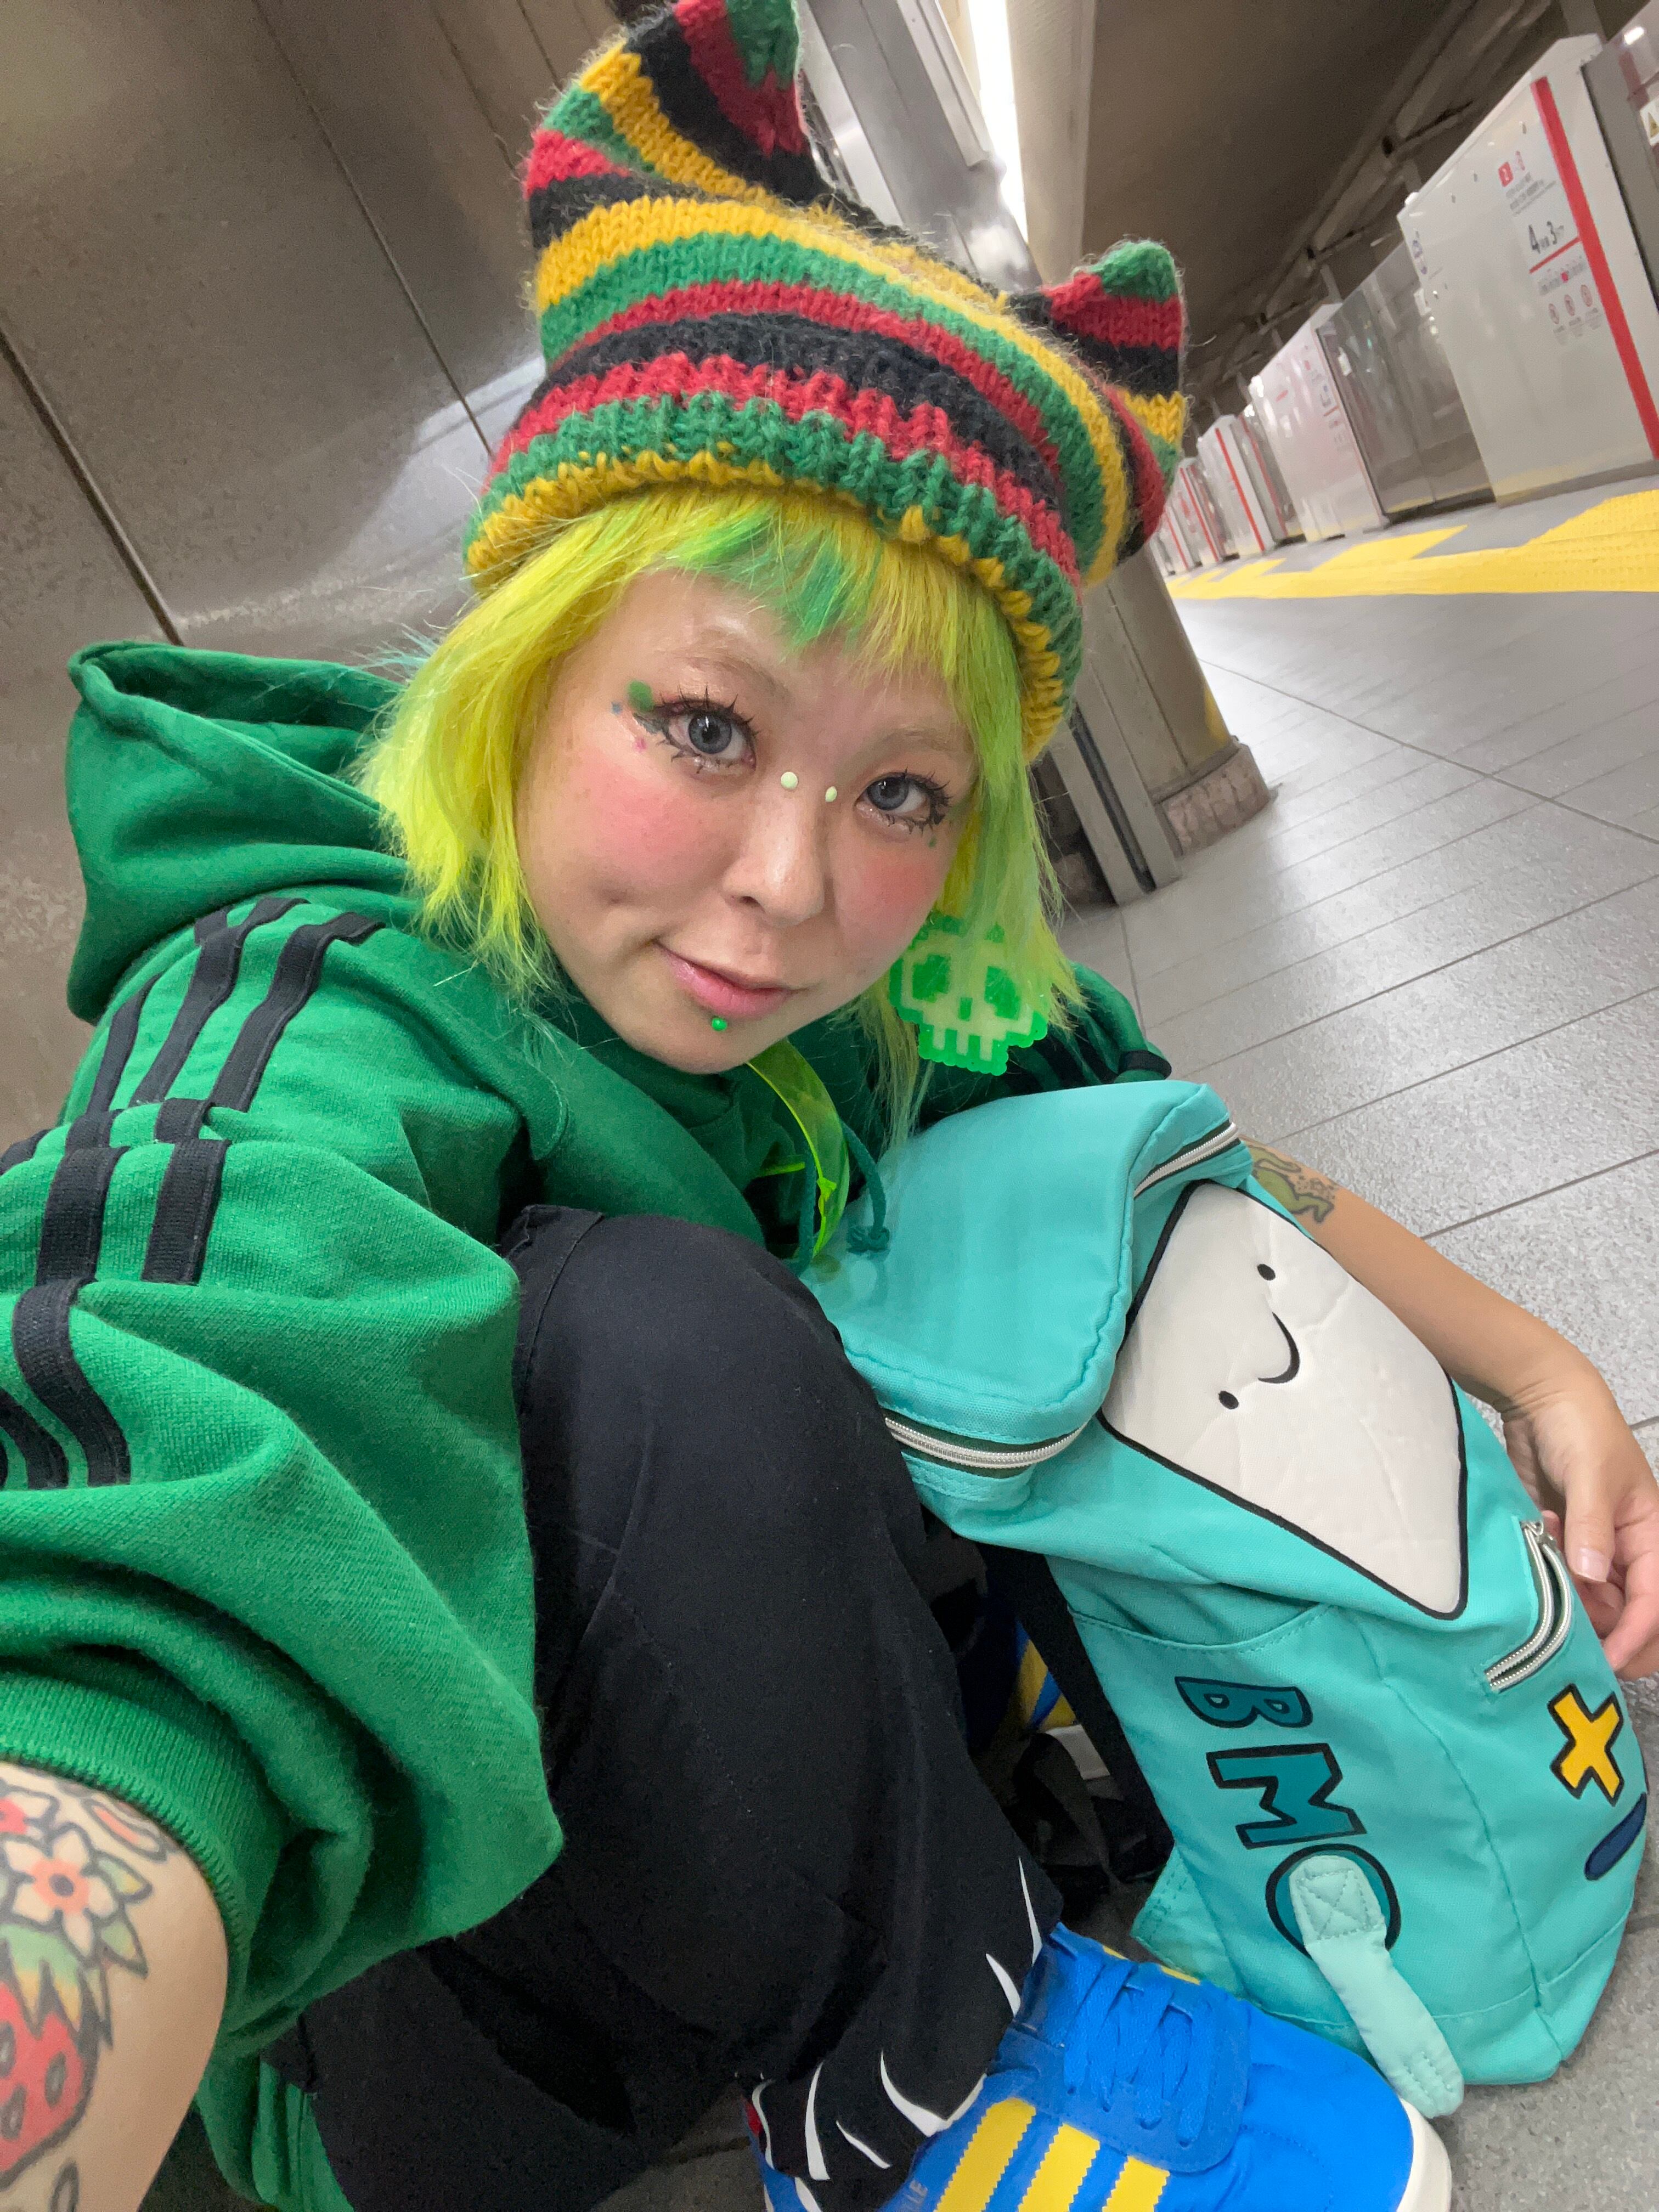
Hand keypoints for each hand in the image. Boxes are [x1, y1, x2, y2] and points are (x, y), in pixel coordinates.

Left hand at [1500, 1362, 1658, 1678]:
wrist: (1541, 1399)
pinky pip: (1560, 1583)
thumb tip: (1591, 1576)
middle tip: (1565, 1626)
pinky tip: (1538, 1538)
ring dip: (1569, 1600)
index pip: (1653, 1603)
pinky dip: (1549, 1578)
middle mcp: (1627, 1552)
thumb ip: (1591, 1527)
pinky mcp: (1561, 1545)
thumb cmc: (1581, 1430)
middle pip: (1626, 1615)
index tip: (1605, 1661)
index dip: (1634, 1636)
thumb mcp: (1591, 1476)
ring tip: (1547, 1558)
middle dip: (1602, 1629)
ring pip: (1591, 1605)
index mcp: (1652, 1537)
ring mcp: (1593, 1550)